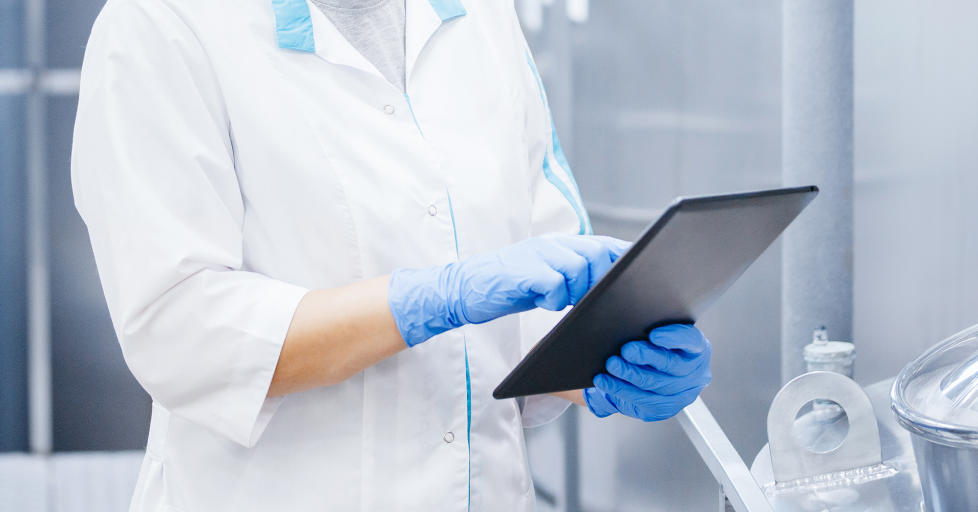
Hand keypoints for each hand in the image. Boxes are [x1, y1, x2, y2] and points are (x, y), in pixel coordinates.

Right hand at [389, 234, 629, 345]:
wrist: (464, 290)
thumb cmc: (508, 288)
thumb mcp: (546, 277)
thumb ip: (574, 277)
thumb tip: (610, 289)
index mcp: (561, 245)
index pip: (604, 244)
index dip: (626, 257)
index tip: (647, 272)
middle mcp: (552, 244)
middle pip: (598, 253)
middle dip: (606, 278)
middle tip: (595, 299)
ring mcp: (537, 255)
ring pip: (580, 266)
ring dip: (579, 290)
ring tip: (562, 301)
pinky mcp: (523, 272)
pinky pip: (554, 283)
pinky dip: (555, 297)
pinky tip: (543, 302)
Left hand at [584, 324, 711, 420]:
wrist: (638, 365)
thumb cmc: (644, 338)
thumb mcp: (649, 324)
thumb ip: (645, 315)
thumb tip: (619, 298)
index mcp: (696, 347)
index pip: (691, 341)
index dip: (675, 337)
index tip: (654, 333)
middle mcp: (694, 372)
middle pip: (673, 367)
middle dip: (647, 357)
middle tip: (626, 350)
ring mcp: (681, 393)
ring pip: (657, 388)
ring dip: (631, 377)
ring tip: (612, 365)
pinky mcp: (662, 408)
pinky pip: (643, 403)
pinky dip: (622, 391)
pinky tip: (606, 382)